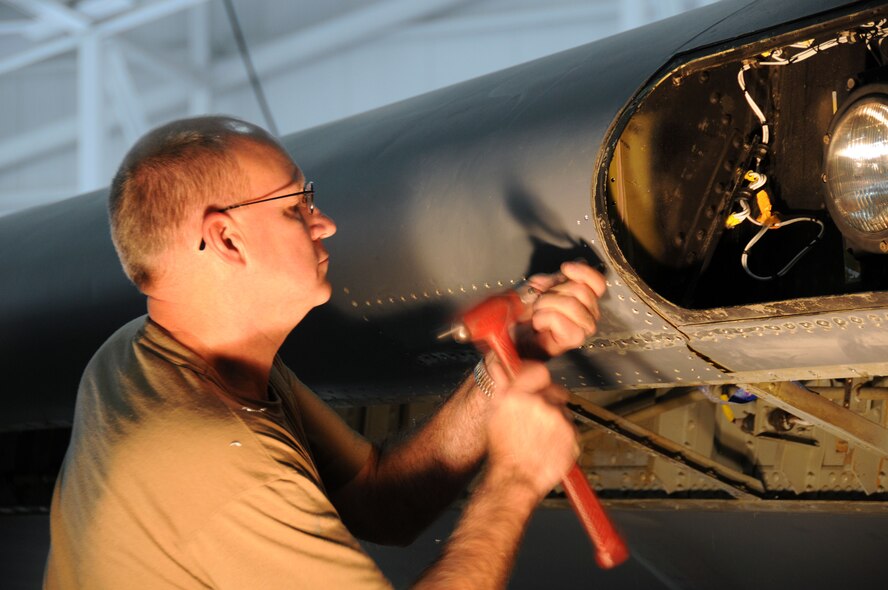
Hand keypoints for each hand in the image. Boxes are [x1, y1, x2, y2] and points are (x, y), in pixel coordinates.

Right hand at [486, 362, 578, 501]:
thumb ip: (501, 387)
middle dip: (548, 402)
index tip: (539, 386)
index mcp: (518, 396)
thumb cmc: (503, 451)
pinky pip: (570, 429)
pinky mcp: (572, 435)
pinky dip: (563, 435)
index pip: (540, 372)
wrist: (515, 480)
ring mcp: (558, 419)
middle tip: (536, 420)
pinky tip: (548, 445)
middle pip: (554, 392)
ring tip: (539, 437)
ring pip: (563, 411)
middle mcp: (540, 404)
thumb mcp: (493, 414)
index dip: (540, 381)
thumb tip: (502, 368)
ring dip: (555, 420)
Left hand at [516, 261, 606, 358]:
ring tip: (537, 313)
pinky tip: (538, 324)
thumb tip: (581, 262)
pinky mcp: (571, 341)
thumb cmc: (522, 310)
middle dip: (554, 292)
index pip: (598, 284)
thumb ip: (559, 276)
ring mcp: (582, 330)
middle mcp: (587, 315)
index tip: (565, 267)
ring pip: (572, 304)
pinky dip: (543, 317)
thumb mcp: (539, 285)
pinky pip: (560, 319)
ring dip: (546, 304)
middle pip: (583, 291)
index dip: (585, 272)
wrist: (508, 330)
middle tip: (539, 302)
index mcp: (582, 301)